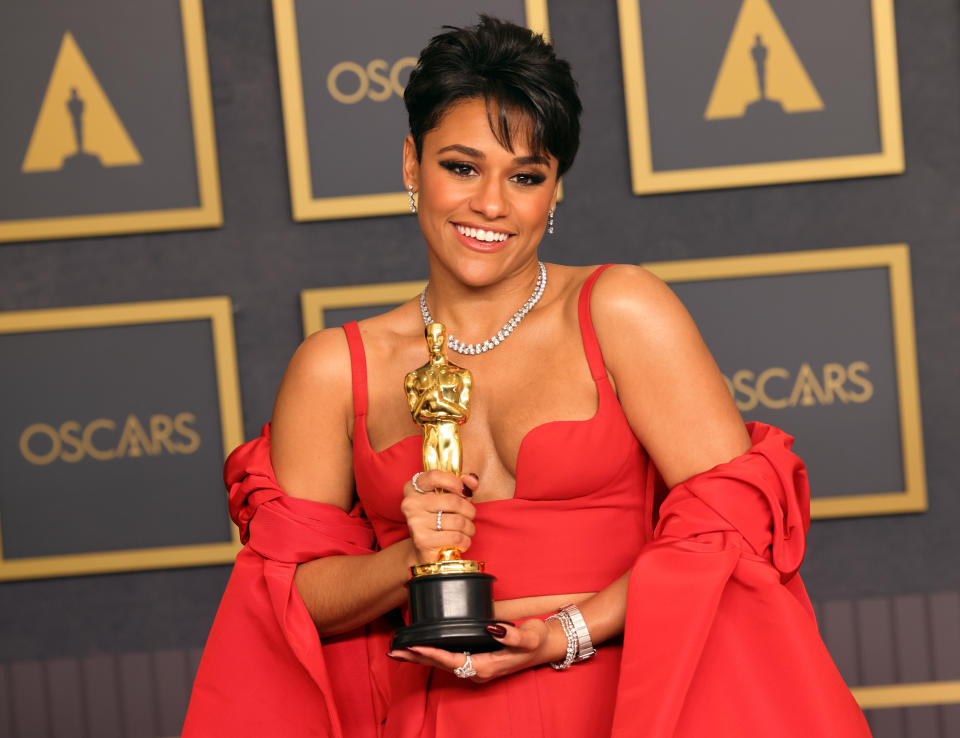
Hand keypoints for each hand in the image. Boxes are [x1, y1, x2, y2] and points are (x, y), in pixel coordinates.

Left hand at [387, 618, 563, 682]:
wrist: (546, 645)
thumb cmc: (538, 640)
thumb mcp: (530, 636)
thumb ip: (513, 636)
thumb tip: (494, 629)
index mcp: (487, 666)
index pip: (453, 660)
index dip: (433, 653)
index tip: (415, 645)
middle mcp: (478, 670)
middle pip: (441, 665)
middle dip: (417, 657)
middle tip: (394, 650)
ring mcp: (477, 667)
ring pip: (443, 663)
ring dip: (421, 657)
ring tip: (399, 650)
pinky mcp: (476, 660)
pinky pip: (449, 659)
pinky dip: (432, 654)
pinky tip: (421, 649)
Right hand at [401, 471, 478, 563]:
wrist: (425, 551)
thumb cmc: (438, 520)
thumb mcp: (446, 498)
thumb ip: (460, 485)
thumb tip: (473, 481)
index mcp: (413, 488)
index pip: (435, 477)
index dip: (455, 482)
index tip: (465, 491)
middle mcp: (410, 504)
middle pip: (453, 501)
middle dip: (469, 510)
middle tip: (470, 516)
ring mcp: (415, 522)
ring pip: (458, 521)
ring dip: (469, 528)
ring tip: (467, 530)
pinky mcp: (422, 541)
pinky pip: (456, 537)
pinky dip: (465, 541)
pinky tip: (463, 542)